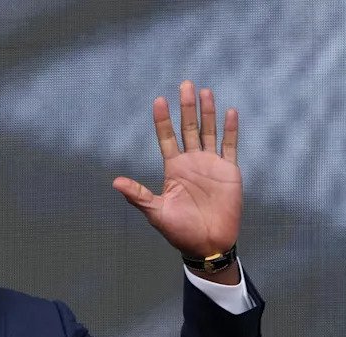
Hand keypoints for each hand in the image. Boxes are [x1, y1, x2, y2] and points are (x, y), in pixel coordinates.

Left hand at [113, 81, 240, 260]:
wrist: (208, 244)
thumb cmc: (180, 232)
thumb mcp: (156, 212)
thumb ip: (138, 196)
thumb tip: (115, 182)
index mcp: (174, 170)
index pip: (166, 138)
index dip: (163, 120)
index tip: (159, 101)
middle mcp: (192, 163)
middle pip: (188, 128)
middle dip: (186, 107)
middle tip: (185, 83)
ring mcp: (211, 165)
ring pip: (209, 131)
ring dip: (207, 112)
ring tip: (204, 91)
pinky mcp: (229, 171)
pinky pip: (230, 146)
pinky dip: (230, 129)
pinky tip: (229, 112)